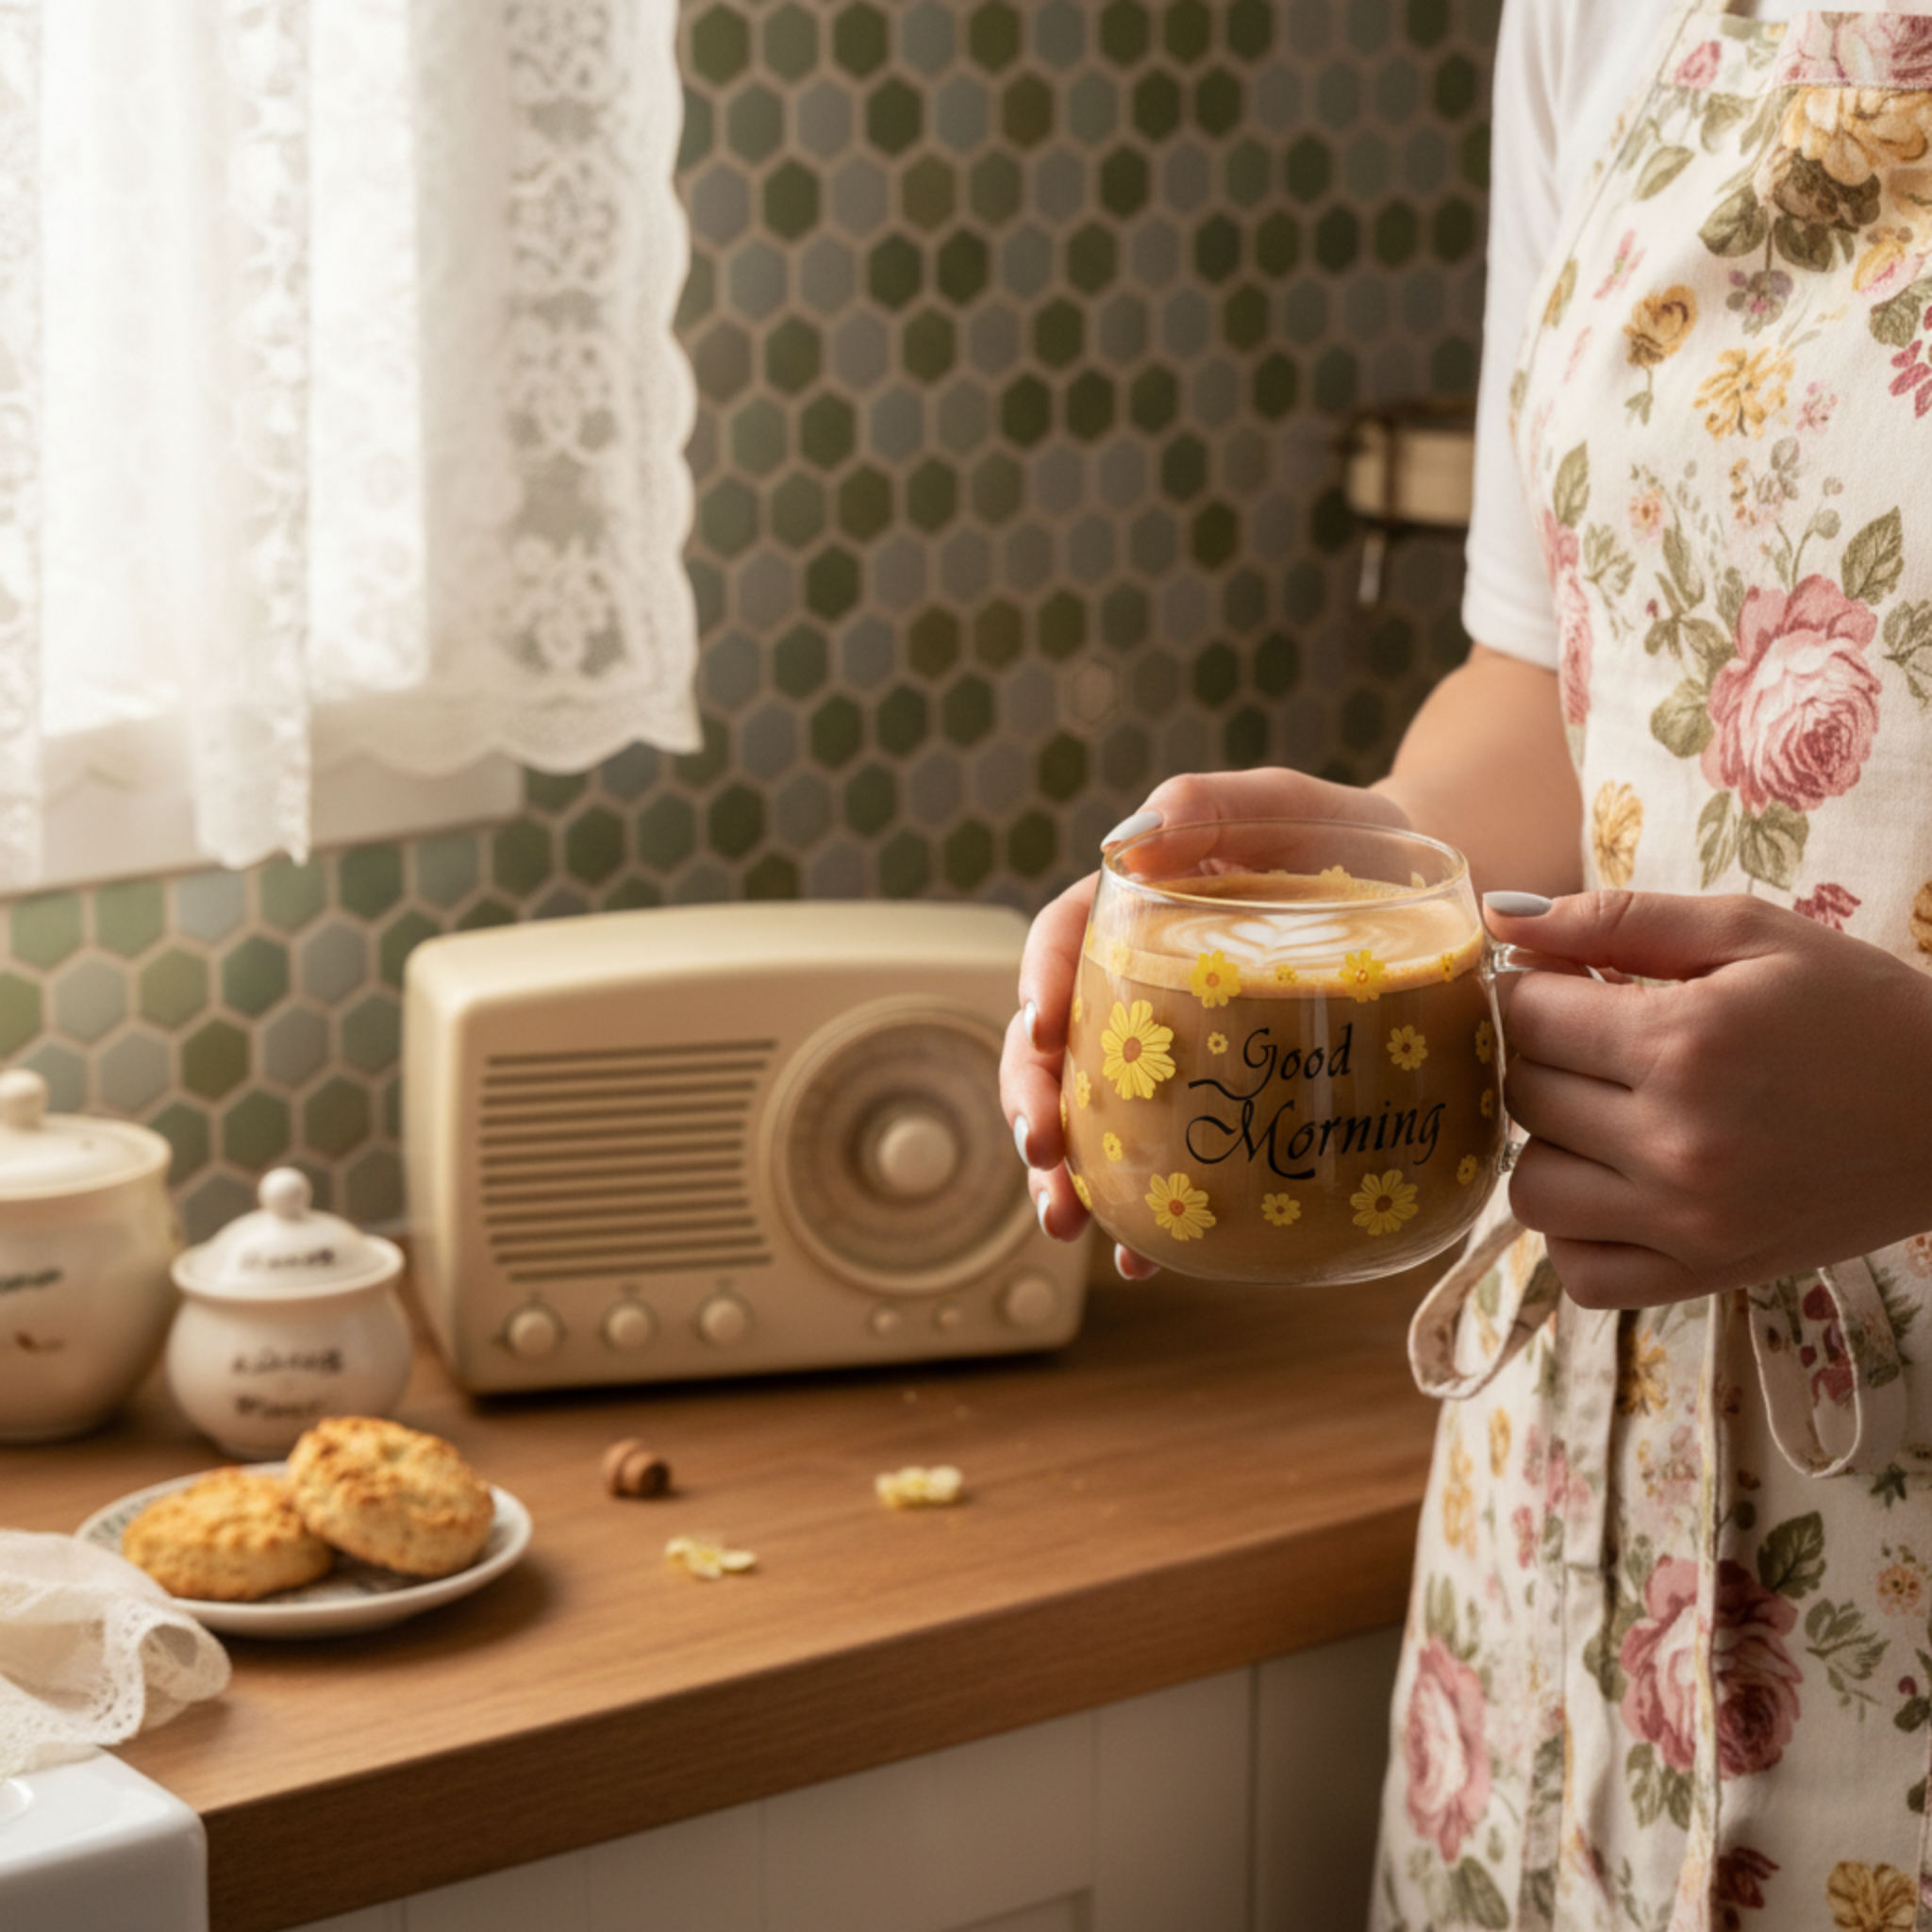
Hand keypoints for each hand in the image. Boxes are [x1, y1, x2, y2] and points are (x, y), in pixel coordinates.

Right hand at [999, 768, 1410, 1276]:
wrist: (1431, 898)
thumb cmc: (1349, 838)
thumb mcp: (1285, 805)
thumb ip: (1210, 805)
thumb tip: (1126, 840)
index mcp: (1140, 909)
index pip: (1061, 943)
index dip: (1036, 990)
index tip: (1038, 1040)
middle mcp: (1145, 984)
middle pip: (1061, 1047)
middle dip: (1034, 1106)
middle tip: (1041, 1157)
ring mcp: (1181, 1050)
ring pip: (1098, 1115)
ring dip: (1072, 1175)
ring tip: (1069, 1223)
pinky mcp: (1225, 1102)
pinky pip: (1170, 1160)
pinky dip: (1146, 1212)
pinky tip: (1139, 1255)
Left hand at [1491, 890, 1931, 1307]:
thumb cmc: (1856, 1008)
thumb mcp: (1749, 933)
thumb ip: (1616, 919)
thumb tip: (1500, 916)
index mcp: (1686, 1045)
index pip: (1526, 1017)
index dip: (1531, 989)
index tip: (1565, 984)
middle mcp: (1677, 1144)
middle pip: (1524, 1097)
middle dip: (1543, 1057)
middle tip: (1598, 1042)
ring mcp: (1687, 1223)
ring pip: (1531, 1190)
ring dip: (1550, 1146)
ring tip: (1606, 1114)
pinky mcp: (1703, 1276)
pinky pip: (1578, 1271)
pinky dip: (1577, 1229)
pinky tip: (1618, 1184)